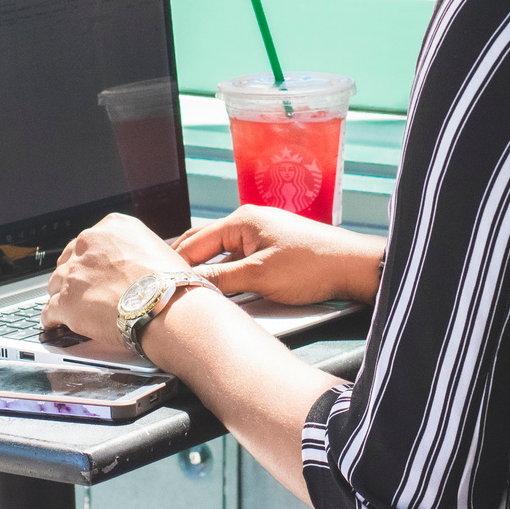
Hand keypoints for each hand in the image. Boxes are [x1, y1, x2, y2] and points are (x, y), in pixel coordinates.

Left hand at [42, 213, 189, 348]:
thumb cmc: (171, 283)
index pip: (88, 241)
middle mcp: (89, 243)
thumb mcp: (155, 247)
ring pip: (55, 284)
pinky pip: (49, 311)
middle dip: (74, 277)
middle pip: (68, 260)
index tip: (92, 272)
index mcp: (112, 226)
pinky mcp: (66, 301)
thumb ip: (132, 250)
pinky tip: (57, 324)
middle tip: (84, 292)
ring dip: (63, 297)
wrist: (168, 308)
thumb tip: (130, 264)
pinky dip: (52, 319)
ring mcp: (75, 272)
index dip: (89, 260)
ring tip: (71, 311)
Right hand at [174, 205, 385, 304]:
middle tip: (163, 284)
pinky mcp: (271, 250)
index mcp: (241, 220)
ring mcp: (260, 235)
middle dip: (185, 263)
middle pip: (204, 243)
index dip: (175, 263)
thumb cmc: (311, 265)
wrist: (352, 266)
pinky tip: (217, 288)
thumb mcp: (260, 275)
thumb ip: (221, 278)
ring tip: (186, 288)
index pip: (194, 241)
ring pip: (220, 252)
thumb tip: (188, 283)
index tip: (157, 282)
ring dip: (205, 268)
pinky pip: (237, 259)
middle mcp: (247, 222)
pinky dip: (223, 271)